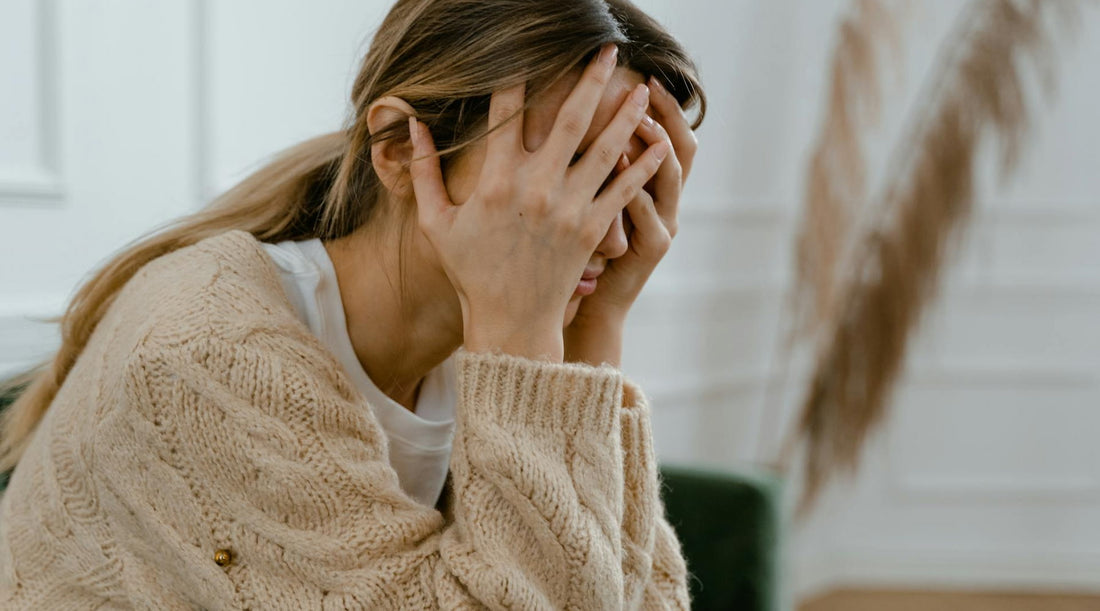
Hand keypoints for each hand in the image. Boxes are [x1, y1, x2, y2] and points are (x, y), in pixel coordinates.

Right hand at [409, 45, 669, 361]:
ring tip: (643, 87)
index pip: (508, 112)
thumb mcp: (436, 222)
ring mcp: (569, 207)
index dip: (518, 75)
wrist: (510, 321)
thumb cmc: (471, 271)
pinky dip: (644, 165)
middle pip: (570, 118)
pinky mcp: (593, 229)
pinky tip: (659, 143)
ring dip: (626, 113)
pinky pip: (624, 189)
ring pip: (606, 148)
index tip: (528, 49)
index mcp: (496, 180)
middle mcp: (537, 187)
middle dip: (591, 79)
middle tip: (607, 49)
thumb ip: (422, 172)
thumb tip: (413, 124)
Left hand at [564, 76, 697, 367]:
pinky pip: (649, 215)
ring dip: (655, 146)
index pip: (668, 135)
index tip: (645, 75)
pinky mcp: (651, 249)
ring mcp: (663, 225)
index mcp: (652, 187)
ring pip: (671, 177)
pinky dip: (637, 189)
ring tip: (637, 120)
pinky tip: (621, 167)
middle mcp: (666, 202)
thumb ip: (590, 165)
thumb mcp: (589, 203)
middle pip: (682, 148)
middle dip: (666, 115)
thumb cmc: (579, 252)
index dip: (664, 106)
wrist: (587, 306)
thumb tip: (571, 115)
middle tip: (646, 87)